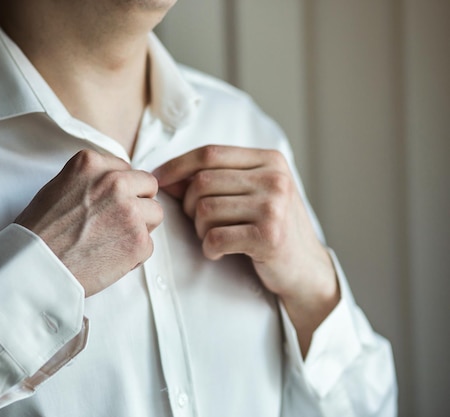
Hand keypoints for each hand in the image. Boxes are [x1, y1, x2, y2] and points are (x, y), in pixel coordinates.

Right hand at [16, 150, 162, 296]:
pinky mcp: (138, 241)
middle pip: (148, 186)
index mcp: (91, 164)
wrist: (34, 267)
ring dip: (140, 228)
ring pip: (155, 213)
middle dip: (138, 203)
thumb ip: (90, 180)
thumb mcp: (59, 187)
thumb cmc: (39, 232)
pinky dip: (134, 255)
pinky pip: (149, 244)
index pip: (127, 169)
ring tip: (112, 241)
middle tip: (117, 223)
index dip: (121, 190)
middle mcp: (114, 182)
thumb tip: (117, 184)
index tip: (108, 205)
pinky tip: (109, 259)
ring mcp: (129, 211)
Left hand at [154, 145, 338, 354]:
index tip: (159, 180)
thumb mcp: (252, 194)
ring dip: (199, 229)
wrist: (305, 268)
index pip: (210, 153)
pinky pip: (215, 237)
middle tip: (199, 223)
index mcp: (270, 160)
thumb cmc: (270, 228)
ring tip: (212, 237)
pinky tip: (219, 252)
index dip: (177, 165)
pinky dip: (209, 248)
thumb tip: (165, 176)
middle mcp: (275, 179)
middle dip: (189, 205)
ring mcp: (274, 207)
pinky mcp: (269, 236)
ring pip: (205, 209)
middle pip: (203, 181)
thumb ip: (216, 179)